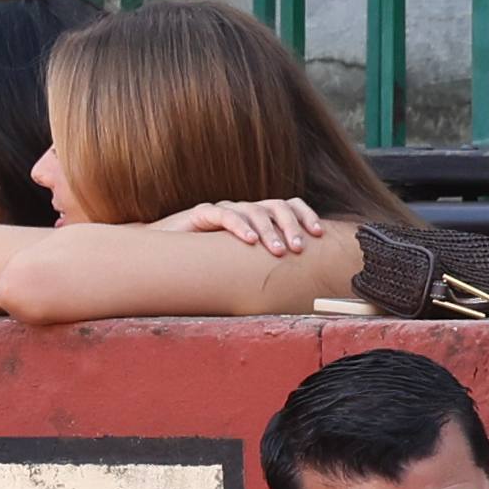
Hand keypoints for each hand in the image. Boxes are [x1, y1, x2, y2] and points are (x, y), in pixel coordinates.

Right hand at [152, 197, 324, 256]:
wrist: (170, 258)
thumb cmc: (214, 264)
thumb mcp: (249, 265)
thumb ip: (271, 264)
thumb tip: (305, 283)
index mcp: (260, 219)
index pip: (288, 206)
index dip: (305, 215)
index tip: (318, 234)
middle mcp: (244, 211)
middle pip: (275, 205)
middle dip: (291, 225)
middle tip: (297, 248)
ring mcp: (224, 210)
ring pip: (252, 210)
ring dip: (268, 230)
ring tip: (277, 250)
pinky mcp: (202, 214)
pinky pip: (223, 215)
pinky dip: (239, 226)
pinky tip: (249, 241)